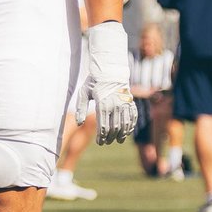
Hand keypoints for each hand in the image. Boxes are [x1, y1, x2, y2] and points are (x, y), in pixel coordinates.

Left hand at [76, 21, 137, 144]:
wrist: (110, 69)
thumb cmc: (94, 81)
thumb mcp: (83, 92)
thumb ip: (80, 108)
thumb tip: (78, 123)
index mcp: (102, 104)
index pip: (103, 127)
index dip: (101, 137)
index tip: (99, 142)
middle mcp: (115, 105)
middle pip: (114, 128)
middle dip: (110, 138)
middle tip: (106, 142)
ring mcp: (124, 104)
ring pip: (125, 124)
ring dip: (122, 135)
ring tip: (118, 140)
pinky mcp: (130, 102)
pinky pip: (133, 117)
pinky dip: (131, 125)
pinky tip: (128, 131)